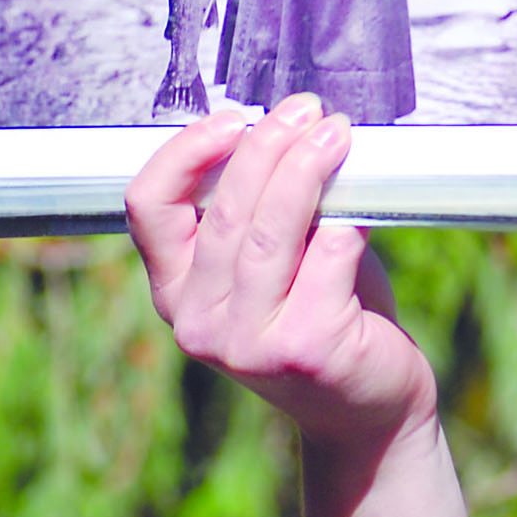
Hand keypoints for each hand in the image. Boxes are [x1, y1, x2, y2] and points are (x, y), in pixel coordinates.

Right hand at [126, 94, 436, 448]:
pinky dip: (347, 220)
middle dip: (268, 146)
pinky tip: (364, 202)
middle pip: (223, 209)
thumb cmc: (326, 313)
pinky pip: (328, 257)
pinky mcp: (305, 349)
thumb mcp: (279, 260)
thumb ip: (268, 209)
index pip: (147, 207)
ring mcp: (247, 341)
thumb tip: (292, 129)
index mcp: (176, 289)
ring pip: (272, 231)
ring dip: (307, 169)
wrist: (370, 405)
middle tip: (308, 111)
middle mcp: (196, 320)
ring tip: (337, 134)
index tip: (234, 118)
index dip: (184, 152)